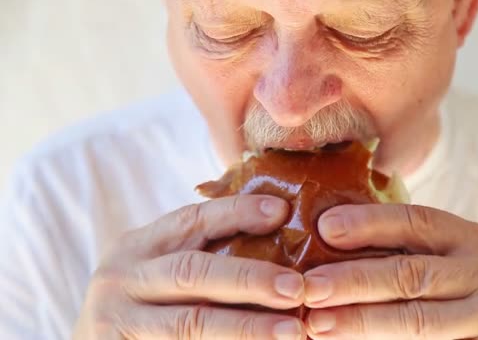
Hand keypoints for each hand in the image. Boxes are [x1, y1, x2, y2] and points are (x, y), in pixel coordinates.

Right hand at [73, 195, 305, 339]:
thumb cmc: (143, 302)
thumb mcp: (158, 268)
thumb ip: (201, 252)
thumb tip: (278, 231)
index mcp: (138, 246)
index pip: (191, 220)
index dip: (236, 212)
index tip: (281, 211)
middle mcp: (122, 279)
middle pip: (193, 272)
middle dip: (250, 278)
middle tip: (297, 287)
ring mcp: (117, 321)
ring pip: (190, 322)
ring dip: (246, 327)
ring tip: (292, 330)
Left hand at [302, 204, 477, 338]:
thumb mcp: (464, 266)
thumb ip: (421, 256)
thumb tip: (340, 247)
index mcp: (475, 239)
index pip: (418, 221)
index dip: (370, 223)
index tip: (326, 227)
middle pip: (411, 272)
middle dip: (354, 279)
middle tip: (309, 286)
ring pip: (418, 318)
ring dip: (363, 321)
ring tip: (319, 324)